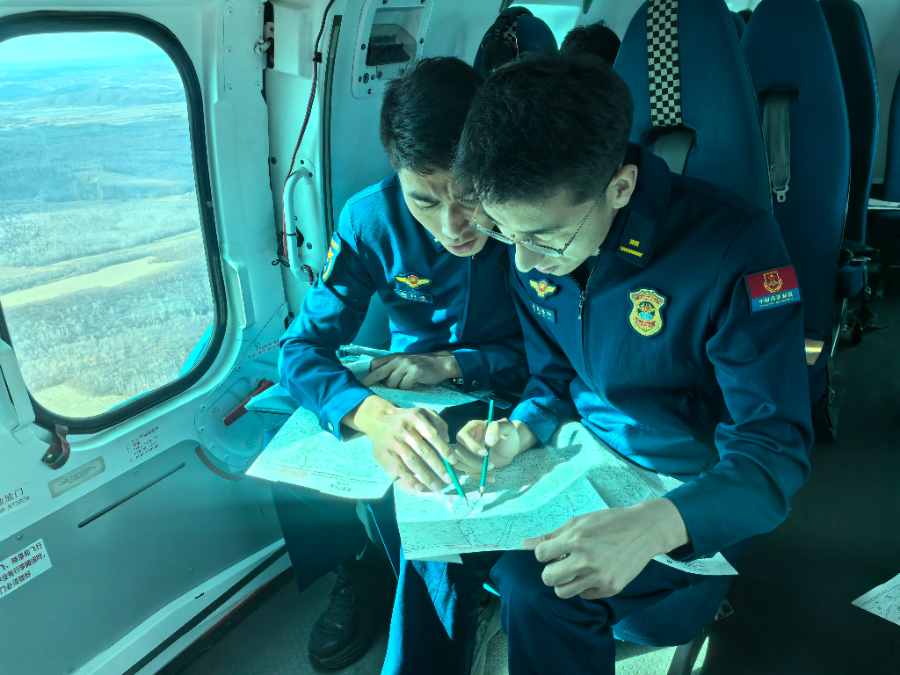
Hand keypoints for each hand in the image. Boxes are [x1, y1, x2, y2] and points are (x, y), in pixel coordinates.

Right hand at [344, 396, 455, 493]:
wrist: (378, 420)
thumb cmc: (406, 419)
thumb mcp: (422, 412)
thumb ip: (437, 422)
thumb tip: (447, 439)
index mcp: (415, 418)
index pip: (432, 435)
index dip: (443, 448)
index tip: (453, 461)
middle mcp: (403, 430)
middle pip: (423, 451)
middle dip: (437, 467)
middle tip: (448, 479)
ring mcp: (393, 443)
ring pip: (412, 462)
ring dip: (425, 476)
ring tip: (436, 486)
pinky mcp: (385, 454)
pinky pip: (399, 469)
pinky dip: (409, 479)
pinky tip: (419, 487)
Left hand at [360, 351, 460, 389]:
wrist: (440, 363)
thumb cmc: (420, 365)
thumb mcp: (403, 363)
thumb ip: (391, 368)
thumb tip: (377, 381)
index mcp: (393, 357)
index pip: (374, 364)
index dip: (368, 374)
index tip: (363, 383)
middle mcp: (397, 359)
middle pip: (378, 373)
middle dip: (369, 382)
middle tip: (362, 389)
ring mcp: (405, 365)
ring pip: (392, 383)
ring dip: (398, 387)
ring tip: (407, 383)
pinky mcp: (414, 372)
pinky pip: (404, 386)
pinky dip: (408, 387)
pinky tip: (415, 383)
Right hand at [453, 418, 537, 479]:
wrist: (511, 446)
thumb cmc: (509, 434)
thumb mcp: (507, 427)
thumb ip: (497, 428)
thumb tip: (489, 441)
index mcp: (472, 428)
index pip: (462, 436)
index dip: (471, 446)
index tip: (485, 453)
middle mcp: (466, 440)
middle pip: (458, 452)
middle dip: (473, 461)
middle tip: (491, 464)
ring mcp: (466, 453)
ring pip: (459, 463)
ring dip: (474, 469)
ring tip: (492, 468)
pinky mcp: (470, 464)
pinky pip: (468, 472)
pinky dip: (479, 477)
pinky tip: (491, 478)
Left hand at [522, 498, 689, 599]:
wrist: (643, 531)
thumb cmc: (609, 522)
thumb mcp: (579, 521)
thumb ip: (552, 535)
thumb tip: (524, 544)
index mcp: (576, 540)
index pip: (541, 555)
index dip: (543, 553)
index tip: (552, 551)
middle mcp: (586, 561)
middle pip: (548, 578)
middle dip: (550, 571)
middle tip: (560, 563)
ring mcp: (599, 578)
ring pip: (563, 592)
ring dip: (564, 582)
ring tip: (573, 571)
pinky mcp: (610, 589)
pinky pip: (584, 595)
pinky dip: (583, 587)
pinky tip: (591, 574)